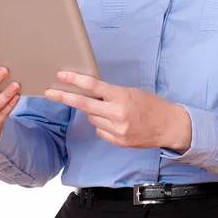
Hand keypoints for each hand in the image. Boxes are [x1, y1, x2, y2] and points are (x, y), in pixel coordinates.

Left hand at [44, 71, 191, 151]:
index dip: (75, 80)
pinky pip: (100, 130)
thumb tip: (90, 94)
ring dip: (95, 112)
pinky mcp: (117, 141)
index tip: (62, 75)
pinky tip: (117, 122)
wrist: (168, 126)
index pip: (94, 86)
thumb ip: (111, 94)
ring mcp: (116, 130)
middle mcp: (117, 114)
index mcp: (121, 97)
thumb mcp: (131, 92)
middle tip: (49, 92)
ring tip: (112, 110)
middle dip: (65, 97)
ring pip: (92, 118)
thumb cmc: (151, 105)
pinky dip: (103, 125)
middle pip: (84, 105)